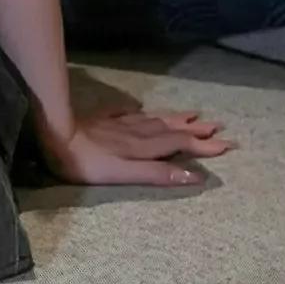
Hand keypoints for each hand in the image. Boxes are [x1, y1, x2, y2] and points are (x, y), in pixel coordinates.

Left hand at [36, 107, 236, 187]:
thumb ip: (158, 174)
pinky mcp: (102, 121)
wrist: (55, 136)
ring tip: (193, 114)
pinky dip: (140, 111)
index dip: (204, 145)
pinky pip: (126, 114)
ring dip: (176, 118)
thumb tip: (195, 175)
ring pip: (154, 120)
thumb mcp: (124, 174)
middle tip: (219, 125)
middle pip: (172, 129)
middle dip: (197, 129)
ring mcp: (119, 125)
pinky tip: (140, 108)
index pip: (182, 144)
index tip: (228, 144)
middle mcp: (137, 133)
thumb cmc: (87, 164)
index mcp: (144, 148)